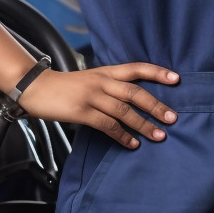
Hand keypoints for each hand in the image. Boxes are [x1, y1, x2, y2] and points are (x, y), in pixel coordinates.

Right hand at [17, 63, 179, 148]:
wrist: (37, 87)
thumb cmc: (66, 85)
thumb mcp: (91, 78)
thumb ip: (110, 84)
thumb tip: (134, 98)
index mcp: (106, 71)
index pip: (136, 68)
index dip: (157, 72)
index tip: (176, 78)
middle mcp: (102, 81)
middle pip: (135, 92)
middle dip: (156, 105)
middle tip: (173, 118)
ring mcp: (92, 96)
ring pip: (124, 111)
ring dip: (143, 124)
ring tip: (159, 136)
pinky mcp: (82, 112)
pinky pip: (107, 125)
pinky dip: (122, 136)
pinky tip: (133, 144)